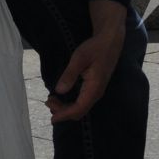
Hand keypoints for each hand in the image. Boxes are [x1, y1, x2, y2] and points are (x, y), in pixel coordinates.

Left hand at [48, 0, 126, 123]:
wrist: (110, 40)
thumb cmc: (95, 48)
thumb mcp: (79, 59)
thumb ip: (69, 75)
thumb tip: (59, 91)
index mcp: (94, 88)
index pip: (78, 109)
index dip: (64, 115)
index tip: (52, 118)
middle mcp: (97, 92)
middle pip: (80, 111)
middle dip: (63, 111)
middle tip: (48, 102)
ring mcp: (97, 90)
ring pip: (81, 107)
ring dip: (66, 107)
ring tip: (51, 100)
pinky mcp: (96, 86)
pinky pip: (83, 101)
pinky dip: (71, 102)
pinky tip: (62, 96)